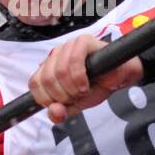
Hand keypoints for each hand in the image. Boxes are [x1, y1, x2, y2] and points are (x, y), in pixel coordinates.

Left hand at [28, 34, 143, 123]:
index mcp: (49, 69)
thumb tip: (54, 111)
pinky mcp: (83, 41)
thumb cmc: (96, 87)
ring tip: (84, 90)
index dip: (48, 99)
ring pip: (59, 71)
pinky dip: (79, 77)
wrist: (119, 78)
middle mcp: (55, 55)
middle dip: (64, 95)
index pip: (35, 83)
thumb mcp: (75, 106)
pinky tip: (86, 84)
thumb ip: (60, 113)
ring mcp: (68, 46)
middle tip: (77, 96)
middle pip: (47, 79)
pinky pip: (73, 60)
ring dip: (73, 88)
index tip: (64, 103)